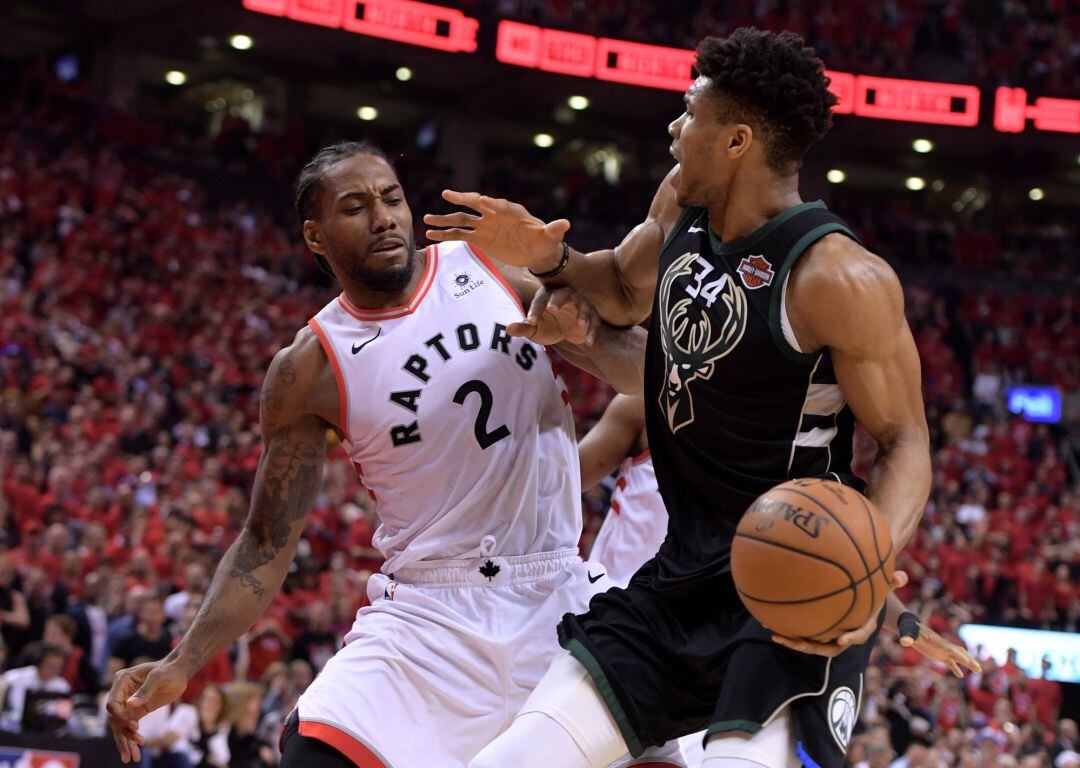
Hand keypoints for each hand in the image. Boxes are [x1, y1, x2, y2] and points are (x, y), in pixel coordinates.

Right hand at [107, 660, 189, 762]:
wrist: (180, 672)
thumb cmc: (169, 670)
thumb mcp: (159, 677)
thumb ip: (145, 690)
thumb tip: (129, 704)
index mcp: (122, 680)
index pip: (113, 703)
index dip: (120, 717)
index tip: (134, 726)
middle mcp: (121, 692)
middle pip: (115, 718)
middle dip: (123, 733)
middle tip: (135, 746)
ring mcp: (128, 703)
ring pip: (120, 725)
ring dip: (126, 741)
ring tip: (133, 757)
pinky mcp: (136, 710)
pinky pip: (130, 727)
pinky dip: (132, 738)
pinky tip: (136, 751)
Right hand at [423, 191, 570, 272]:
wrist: (537, 251)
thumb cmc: (545, 240)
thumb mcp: (551, 236)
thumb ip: (554, 229)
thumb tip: (566, 224)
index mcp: (510, 210)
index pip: (497, 204)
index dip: (490, 202)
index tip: (481, 201)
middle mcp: (493, 214)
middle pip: (474, 204)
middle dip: (462, 199)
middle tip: (447, 194)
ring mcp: (484, 226)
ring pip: (461, 220)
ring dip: (445, 220)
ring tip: (427, 221)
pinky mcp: (479, 238)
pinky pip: (459, 235)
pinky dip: (446, 235)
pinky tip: (430, 236)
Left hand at [508, 286, 598, 345]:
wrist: (570, 331)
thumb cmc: (548, 325)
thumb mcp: (535, 329)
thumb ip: (523, 328)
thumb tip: (508, 329)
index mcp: (548, 296)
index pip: (540, 300)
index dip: (534, 310)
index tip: (530, 322)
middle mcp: (565, 296)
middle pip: (563, 293)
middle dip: (558, 300)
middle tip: (552, 309)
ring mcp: (581, 305)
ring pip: (583, 306)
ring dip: (582, 314)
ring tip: (580, 324)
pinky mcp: (592, 316)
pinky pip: (594, 322)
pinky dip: (593, 332)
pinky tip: (589, 343)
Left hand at [772, 570, 907, 656]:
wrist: (861, 598)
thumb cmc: (872, 590)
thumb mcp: (884, 585)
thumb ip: (892, 581)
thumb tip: (903, 576)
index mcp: (861, 626)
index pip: (858, 636)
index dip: (850, 639)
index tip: (841, 639)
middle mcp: (843, 635)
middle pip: (827, 648)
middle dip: (811, 646)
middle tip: (797, 642)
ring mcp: (828, 634)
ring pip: (810, 643)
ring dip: (792, 640)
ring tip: (774, 633)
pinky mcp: (815, 630)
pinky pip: (801, 631)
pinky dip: (785, 627)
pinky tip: (766, 618)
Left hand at [902, 623, 980, 678]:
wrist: (911, 628)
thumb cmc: (910, 630)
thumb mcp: (908, 634)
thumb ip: (907, 638)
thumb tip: (904, 641)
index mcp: (938, 642)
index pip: (951, 649)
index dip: (959, 655)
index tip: (968, 661)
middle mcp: (943, 646)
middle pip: (959, 653)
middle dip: (969, 660)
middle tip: (979, 668)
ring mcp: (942, 651)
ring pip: (958, 658)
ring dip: (968, 663)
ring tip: (978, 670)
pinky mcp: (939, 655)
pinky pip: (950, 662)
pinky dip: (955, 668)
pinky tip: (960, 675)